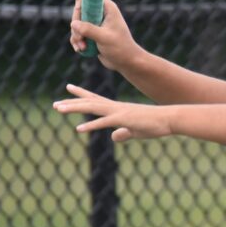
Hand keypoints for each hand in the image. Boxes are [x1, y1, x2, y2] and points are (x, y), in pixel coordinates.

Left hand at [53, 84, 171, 142]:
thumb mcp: (136, 131)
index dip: (81, 95)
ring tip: (59, 109)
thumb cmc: (155, 124)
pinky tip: (79, 129)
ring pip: (92, 108)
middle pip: (89, 103)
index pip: (96, 99)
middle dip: (71, 103)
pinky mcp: (123, 119)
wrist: (169, 119)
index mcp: (118, 109)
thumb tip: (113, 137)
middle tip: (55, 104)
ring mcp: (118, 112)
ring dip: (75, 109)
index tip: (69, 88)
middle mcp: (115, 107)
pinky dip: (91, 126)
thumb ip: (124, 133)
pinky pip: (104, 122)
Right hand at [69, 0, 142, 71]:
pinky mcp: (92, 33)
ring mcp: (96, 23)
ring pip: (77, 23)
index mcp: (108, 9)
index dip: (81, 2)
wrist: (127, 62)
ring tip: (82, 47)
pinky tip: (81, 50)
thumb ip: (89, 29)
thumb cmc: (120, 48)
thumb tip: (73, 24)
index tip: (80, 16)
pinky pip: (78, 33)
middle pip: (79, 11)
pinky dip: (77, 41)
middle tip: (80, 37)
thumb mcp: (104, 38)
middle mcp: (101, 13)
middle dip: (76, 25)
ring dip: (76, 36)